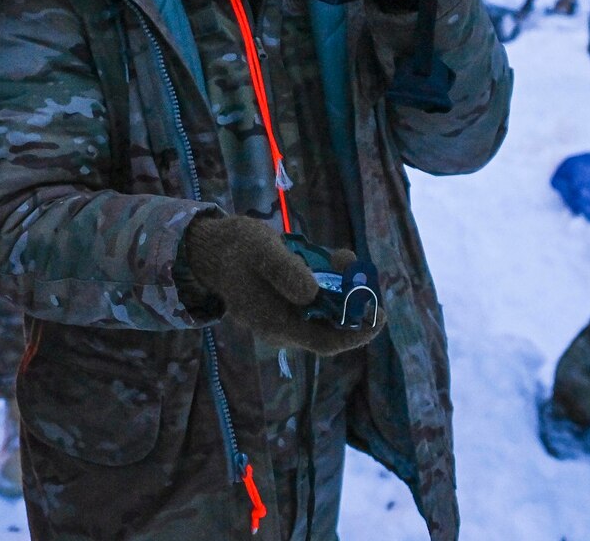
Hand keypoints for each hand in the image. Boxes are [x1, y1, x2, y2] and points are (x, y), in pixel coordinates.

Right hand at [182, 214, 382, 355]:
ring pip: (326, 310)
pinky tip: (328, 258)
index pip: (326, 342)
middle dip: (352, 300)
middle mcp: (284, 327)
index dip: (357, 333)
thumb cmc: (234, 248)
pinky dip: (328, 282)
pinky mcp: (285, 303)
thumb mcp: (261, 250)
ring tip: (339, 257)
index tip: (380, 314)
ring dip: (341, 288)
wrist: (209, 248)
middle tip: (357, 269)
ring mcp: (284, 316)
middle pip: (331, 325)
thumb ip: (285, 271)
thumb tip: (312, 294)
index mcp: (277, 323)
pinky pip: (316, 300)